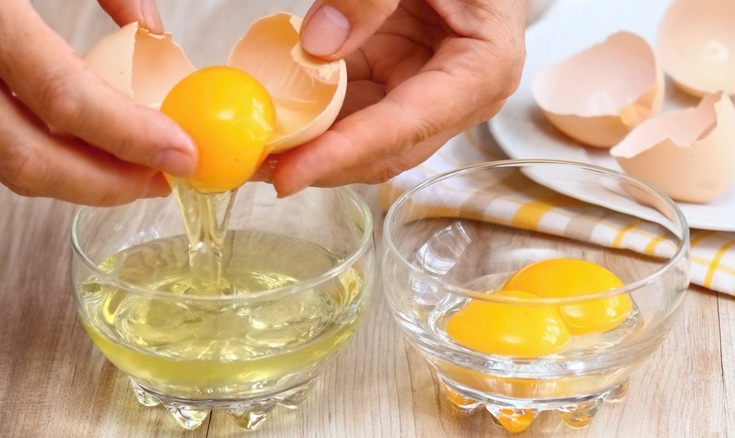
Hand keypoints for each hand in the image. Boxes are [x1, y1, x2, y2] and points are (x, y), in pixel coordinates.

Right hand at [0, 0, 195, 205]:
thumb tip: (152, 32)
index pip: (63, 96)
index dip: (130, 137)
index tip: (181, 153)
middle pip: (25, 156)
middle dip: (106, 184)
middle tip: (160, 180)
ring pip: (1, 162)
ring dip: (75, 177)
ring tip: (131, 169)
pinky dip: (40, 153)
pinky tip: (81, 147)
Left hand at [268, 0, 525, 195]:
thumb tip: (317, 48)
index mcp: (481, 71)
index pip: (405, 125)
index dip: (345, 153)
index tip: (290, 174)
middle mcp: (455, 100)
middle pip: (384, 151)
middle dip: (319, 163)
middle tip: (255, 165)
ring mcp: (423, 97)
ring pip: (361, 142)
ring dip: (309, 148)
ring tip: (253, 148)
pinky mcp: (394, 86)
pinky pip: (350, 113)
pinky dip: (311, 119)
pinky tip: (275, 119)